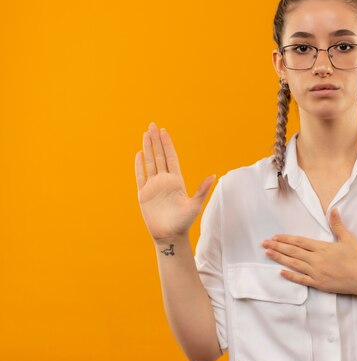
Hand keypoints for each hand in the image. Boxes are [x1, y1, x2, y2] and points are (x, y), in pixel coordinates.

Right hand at [134, 122, 215, 242]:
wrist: (170, 235)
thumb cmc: (184, 222)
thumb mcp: (195, 205)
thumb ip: (202, 190)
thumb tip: (213, 175)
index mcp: (176, 181)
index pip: (171, 157)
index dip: (167, 144)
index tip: (164, 131)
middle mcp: (164, 180)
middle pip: (159, 155)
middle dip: (155, 140)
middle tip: (152, 124)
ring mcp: (153, 186)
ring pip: (150, 162)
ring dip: (147, 148)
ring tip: (145, 134)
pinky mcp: (144, 194)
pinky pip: (140, 176)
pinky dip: (139, 165)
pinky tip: (139, 154)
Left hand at [262, 207, 356, 295]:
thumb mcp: (348, 238)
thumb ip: (337, 224)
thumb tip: (333, 209)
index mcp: (322, 247)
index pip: (299, 242)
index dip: (285, 239)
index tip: (274, 236)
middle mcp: (316, 259)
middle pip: (292, 252)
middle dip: (277, 247)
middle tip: (264, 243)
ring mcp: (316, 272)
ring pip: (293, 264)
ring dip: (279, 259)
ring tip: (268, 254)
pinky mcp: (319, 284)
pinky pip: (301, 280)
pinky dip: (290, 276)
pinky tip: (281, 272)